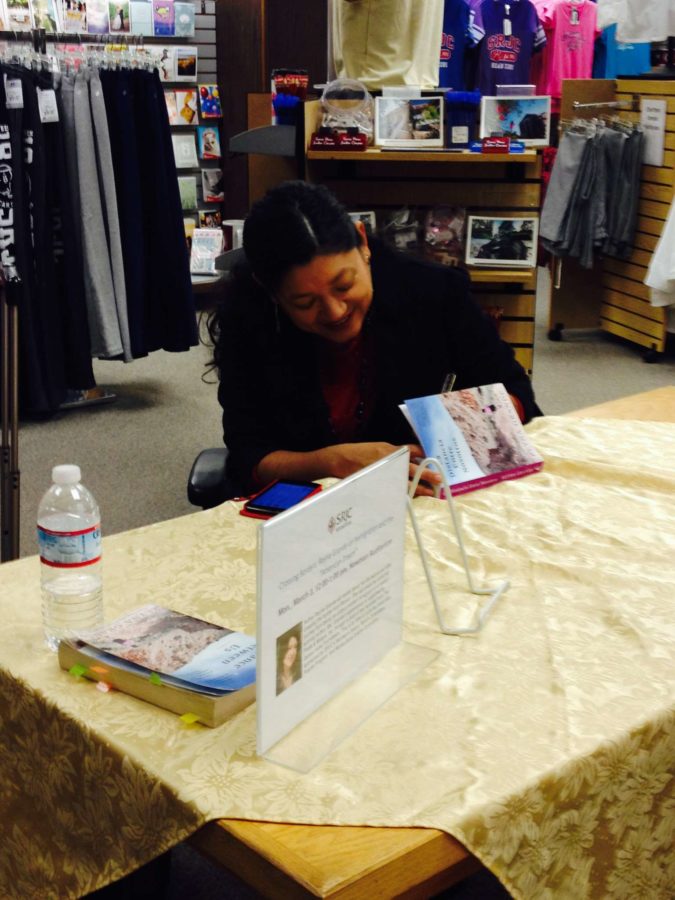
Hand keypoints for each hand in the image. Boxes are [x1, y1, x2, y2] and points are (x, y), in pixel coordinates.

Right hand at [327, 442, 441, 497]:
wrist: (339, 458)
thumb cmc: (360, 452)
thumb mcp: (378, 447)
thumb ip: (394, 453)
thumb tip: (411, 458)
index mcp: (390, 449)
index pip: (411, 450)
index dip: (424, 455)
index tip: (434, 460)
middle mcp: (388, 460)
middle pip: (412, 467)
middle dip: (426, 474)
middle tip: (438, 479)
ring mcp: (383, 472)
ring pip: (405, 481)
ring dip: (418, 487)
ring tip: (430, 492)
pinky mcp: (377, 481)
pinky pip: (393, 489)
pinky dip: (402, 494)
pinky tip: (410, 498)